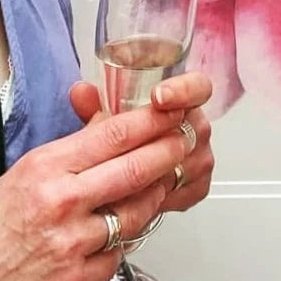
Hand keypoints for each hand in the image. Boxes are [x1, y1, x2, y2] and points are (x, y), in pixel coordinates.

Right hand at [0, 102, 190, 280]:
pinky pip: (120, 252)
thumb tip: (111, 127)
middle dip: (169, 153)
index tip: (172, 112)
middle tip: (186, 141)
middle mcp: (61, 201)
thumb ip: (71, 153)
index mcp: (45, 167)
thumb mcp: (24, 174)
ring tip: (160, 185)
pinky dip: (124, 241)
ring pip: (137, 212)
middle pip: (135, 168)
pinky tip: (121, 232)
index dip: (152, 121)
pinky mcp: (79, 279)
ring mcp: (72, 242)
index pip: (113, 134)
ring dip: (154, 197)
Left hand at [70, 70, 213, 214]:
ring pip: (189, 162)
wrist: (136, 170)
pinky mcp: (197, 186)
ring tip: (133, 171)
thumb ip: (94, 104)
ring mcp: (200, 157)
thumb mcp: (106, 116)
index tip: (159, 96)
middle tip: (137, 140)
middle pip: (195, 127)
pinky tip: (138, 194)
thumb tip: (80, 92)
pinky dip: (160, 192)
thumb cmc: (126, 134)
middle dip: (166, 134)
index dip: (182, 90)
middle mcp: (196, 126)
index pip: (198, 87)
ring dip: (161, 166)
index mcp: (183, 97)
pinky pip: (185, 190)